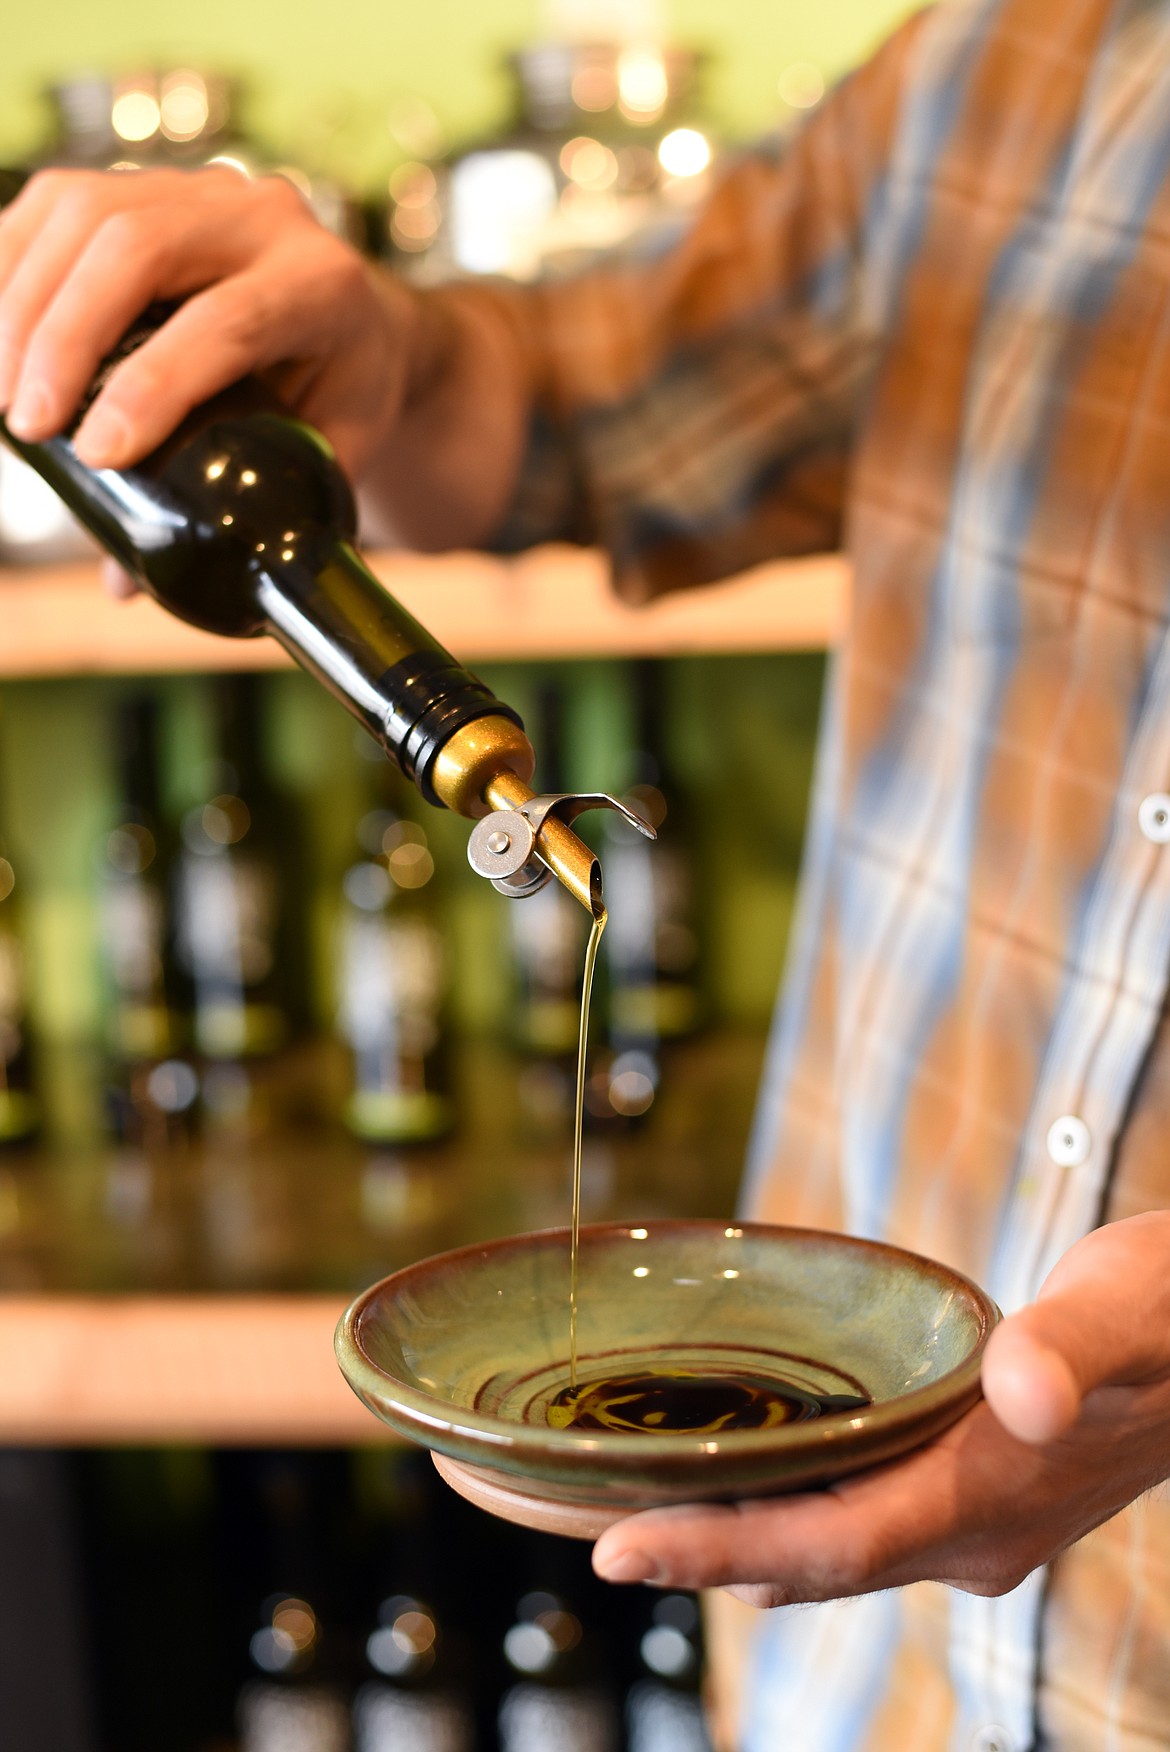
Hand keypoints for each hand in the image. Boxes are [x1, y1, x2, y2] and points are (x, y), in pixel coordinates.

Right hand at [0, 166, 410, 479]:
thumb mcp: (326, 457)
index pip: (225, 324)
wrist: (367, 321)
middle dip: (65, 339)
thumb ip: (240, 516)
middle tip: (30, 427)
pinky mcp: (148, 183)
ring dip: (24, 303)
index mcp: (324, 287)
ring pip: (87, 212)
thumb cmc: (344, 398)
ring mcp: (202, 189)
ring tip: (6, 393)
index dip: (151, 388)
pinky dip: (12, 265)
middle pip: (137, 246)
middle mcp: (265, 217)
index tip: (94, 457)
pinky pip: (59, 202)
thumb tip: (123, 583)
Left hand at [592, 1211, 1169, 1604]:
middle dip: (691, 1551)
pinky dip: (781, 1513)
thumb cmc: (1169, 1312)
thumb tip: (1021, 1392)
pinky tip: (738, 1479)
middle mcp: (971, 1533)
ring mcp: (973, 1525)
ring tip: (622, 1512)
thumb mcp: (1125, 1307)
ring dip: (729, 1539)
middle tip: (574, 1526)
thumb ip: (1070, 1347)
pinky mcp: (973, 1496)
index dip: (717, 1551)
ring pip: (824, 1550)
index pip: (829, 1546)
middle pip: (805, 1561)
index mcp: (990, 1495)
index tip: (614, 1550)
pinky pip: (852, 1523)